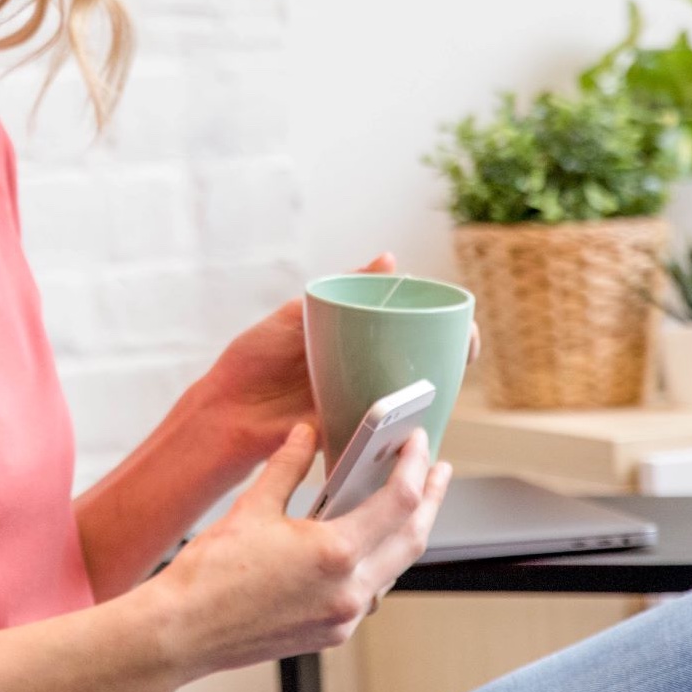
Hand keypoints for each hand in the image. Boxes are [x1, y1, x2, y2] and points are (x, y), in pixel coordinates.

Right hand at [146, 421, 452, 677]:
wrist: (183, 632)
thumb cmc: (211, 575)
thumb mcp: (252, 507)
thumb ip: (288, 466)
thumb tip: (305, 433)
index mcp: (335, 554)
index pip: (399, 501)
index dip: (414, 466)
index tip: (416, 442)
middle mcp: (349, 591)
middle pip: (412, 538)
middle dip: (431, 500)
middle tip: (437, 470)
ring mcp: (342, 618)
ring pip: (394, 569)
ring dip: (405, 533)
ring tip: (405, 503)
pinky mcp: (330, 634)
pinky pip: (370, 592)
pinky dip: (377, 562)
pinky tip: (365, 542)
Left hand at [202, 253, 480, 467]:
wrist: (224, 411)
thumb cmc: (254, 361)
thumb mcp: (297, 316)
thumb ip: (340, 292)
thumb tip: (389, 260)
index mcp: (351, 341)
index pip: (405, 328)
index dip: (438, 324)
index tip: (459, 319)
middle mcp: (362, 370)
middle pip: (419, 361)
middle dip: (451, 353)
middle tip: (467, 347)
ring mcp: (359, 402)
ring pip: (410, 395)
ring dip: (437, 389)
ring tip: (453, 376)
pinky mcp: (352, 431)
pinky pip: (389, 427)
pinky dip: (409, 423)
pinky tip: (422, 414)